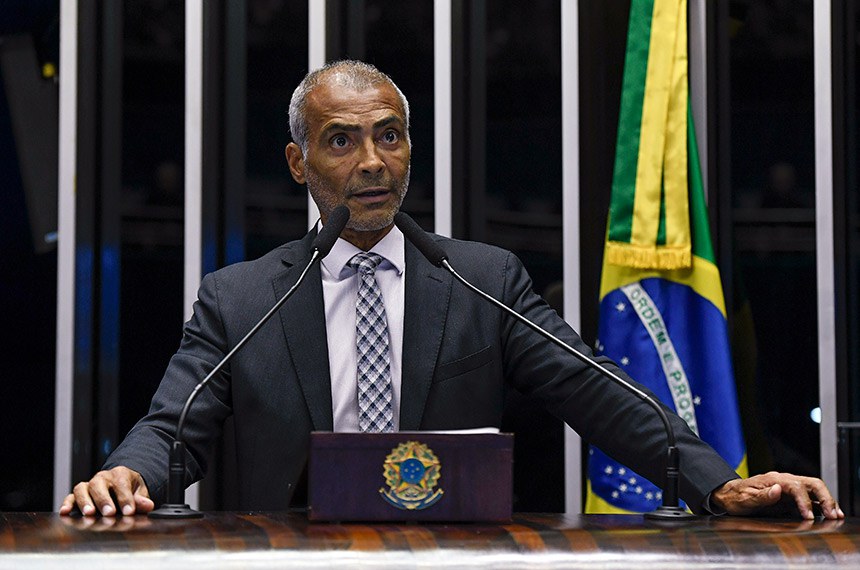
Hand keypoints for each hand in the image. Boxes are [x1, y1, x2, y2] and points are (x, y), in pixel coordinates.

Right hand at [59, 466, 153, 516]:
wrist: (121, 483)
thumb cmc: (130, 488)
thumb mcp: (140, 491)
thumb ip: (142, 498)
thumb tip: (148, 505)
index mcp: (120, 474)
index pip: (121, 484)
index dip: (125, 498)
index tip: (129, 511)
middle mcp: (102, 478)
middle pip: (99, 485)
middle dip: (104, 500)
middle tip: (109, 512)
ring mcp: (89, 485)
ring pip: (82, 489)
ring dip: (85, 502)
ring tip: (89, 514)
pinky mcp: (78, 495)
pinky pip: (70, 497)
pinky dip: (67, 503)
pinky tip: (65, 512)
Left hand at [711, 471, 844, 519]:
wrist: (729, 495)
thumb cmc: (736, 497)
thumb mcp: (745, 498)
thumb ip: (762, 495)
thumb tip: (777, 489)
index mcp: (773, 480)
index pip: (796, 486)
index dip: (805, 501)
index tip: (808, 516)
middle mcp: (783, 480)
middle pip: (811, 483)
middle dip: (824, 498)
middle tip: (832, 514)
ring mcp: (788, 487)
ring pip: (813, 488)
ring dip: (826, 500)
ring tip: (835, 515)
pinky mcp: (790, 495)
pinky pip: (809, 497)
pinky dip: (821, 504)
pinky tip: (828, 513)